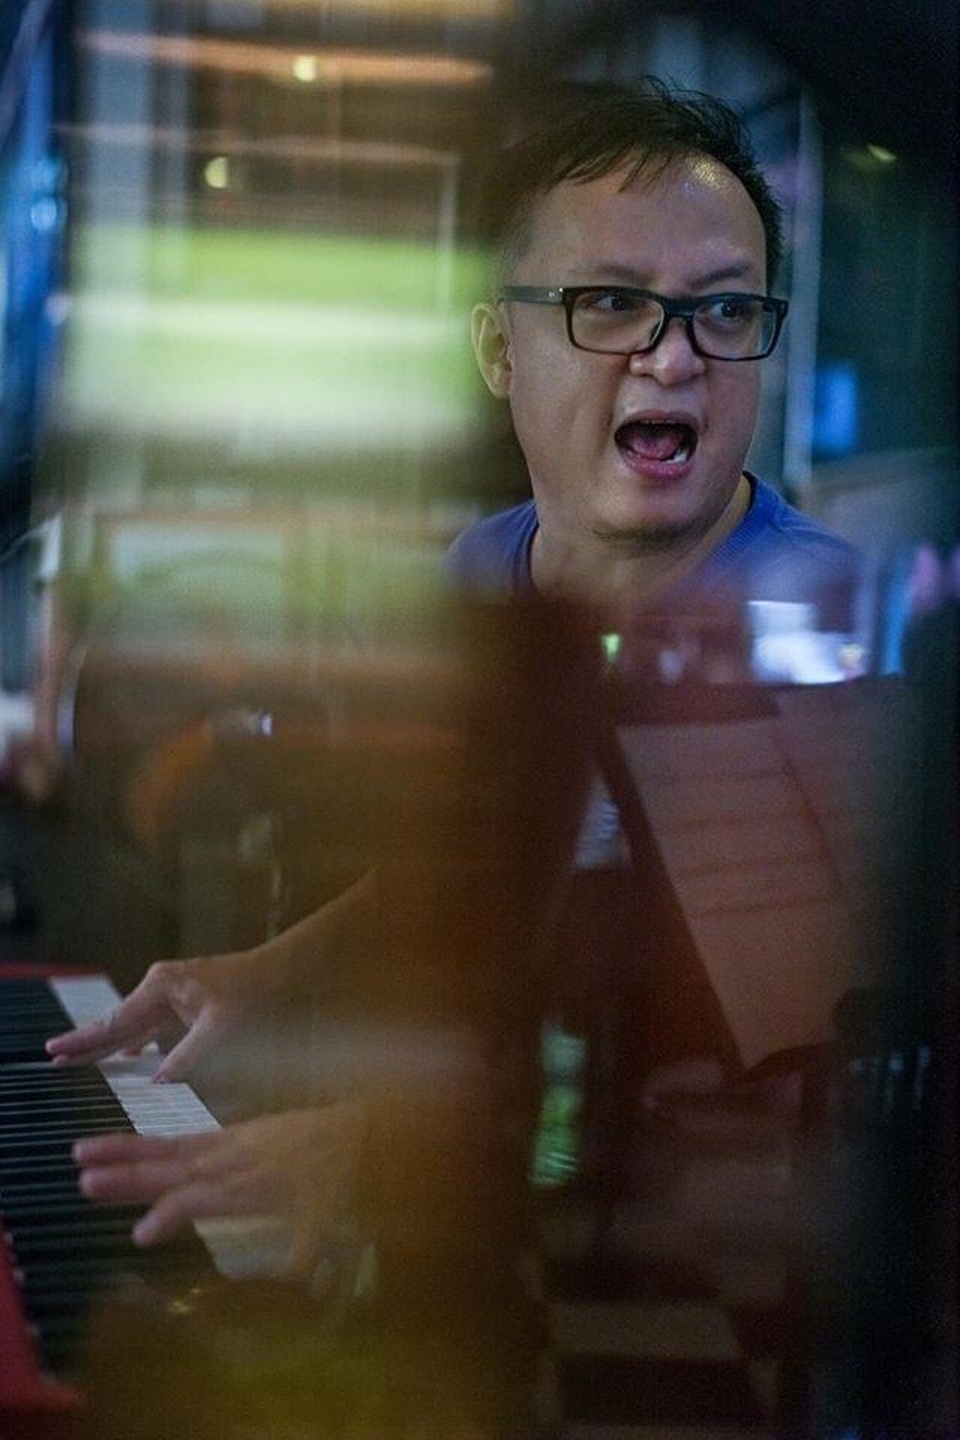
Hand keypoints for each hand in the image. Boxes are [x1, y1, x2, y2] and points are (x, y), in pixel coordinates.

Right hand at [45, 949, 265, 1081]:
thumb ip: (186, 1057)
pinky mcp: (188, 1006)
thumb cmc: (254, 991)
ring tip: (83, 1062)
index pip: (115, 1021)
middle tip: (56, 1060)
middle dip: (88, 1043)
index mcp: (161, 987)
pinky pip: (154, 1029)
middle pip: (117, 1023)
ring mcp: (175, 996)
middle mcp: (162, 989)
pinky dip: (138, 1044)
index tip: (53, 1049)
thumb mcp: (220, 1028)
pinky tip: (131, 1057)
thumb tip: (157, 1083)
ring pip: (134, 1028)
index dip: (84, 1039)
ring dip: (111, 1046)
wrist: (283, 971)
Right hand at [74, 1102, 363, 1279]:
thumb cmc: (339, 1178)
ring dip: (124, 1150)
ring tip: (81, 1152)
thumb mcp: (328, 1219)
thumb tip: (313, 1289)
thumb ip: (312, 1252)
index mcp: (248, 1186)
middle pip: (170, 1168)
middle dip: (127, 1176)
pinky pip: (182, 1139)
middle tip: (84, 1182)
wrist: (354, 1128)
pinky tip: (126, 1148)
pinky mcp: (230, 1134)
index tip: (139, 1237)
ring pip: (167, 1148)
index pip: (197, 1199)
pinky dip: (150, 1143)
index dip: (169, 1216)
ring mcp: (226, 1145)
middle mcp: (229, 1163)